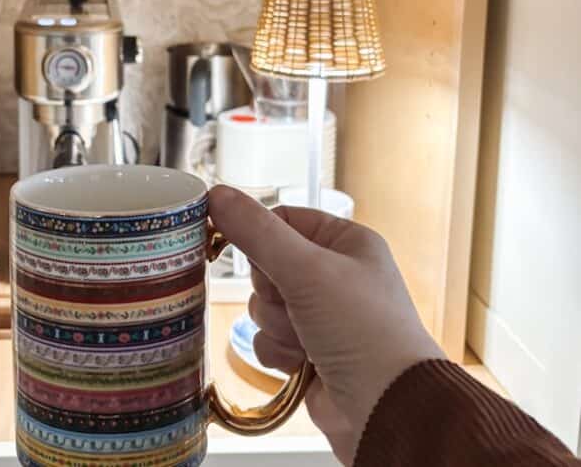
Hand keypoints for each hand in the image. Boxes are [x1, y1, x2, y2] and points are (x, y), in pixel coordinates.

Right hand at [209, 185, 443, 464]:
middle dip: (271, 290)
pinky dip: (277, 351)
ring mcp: (321, 316)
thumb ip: (257, 232)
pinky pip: (267, 338)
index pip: (283, 219)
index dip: (258, 234)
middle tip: (294, 301)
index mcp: (345, 243)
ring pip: (263, 305)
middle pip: (266, 265)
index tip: (236, 244)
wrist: (389, 411)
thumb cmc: (364, 332)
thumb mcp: (307, 270)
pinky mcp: (308, 352)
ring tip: (306, 339)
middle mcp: (334, 276)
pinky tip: (300, 362)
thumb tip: (217, 195)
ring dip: (275, 324)